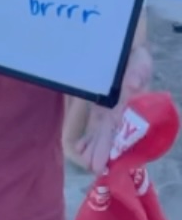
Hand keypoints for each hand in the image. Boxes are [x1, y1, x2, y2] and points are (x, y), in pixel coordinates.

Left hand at [76, 45, 152, 173]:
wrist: (122, 52)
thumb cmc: (134, 57)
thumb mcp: (139, 59)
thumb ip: (138, 71)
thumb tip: (133, 84)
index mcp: (136, 101)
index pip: (127, 121)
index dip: (118, 137)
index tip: (112, 152)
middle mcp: (124, 111)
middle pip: (114, 131)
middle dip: (104, 148)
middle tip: (94, 167)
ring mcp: (111, 112)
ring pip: (103, 133)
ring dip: (95, 148)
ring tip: (86, 163)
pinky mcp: (101, 110)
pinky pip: (95, 126)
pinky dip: (88, 139)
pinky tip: (80, 149)